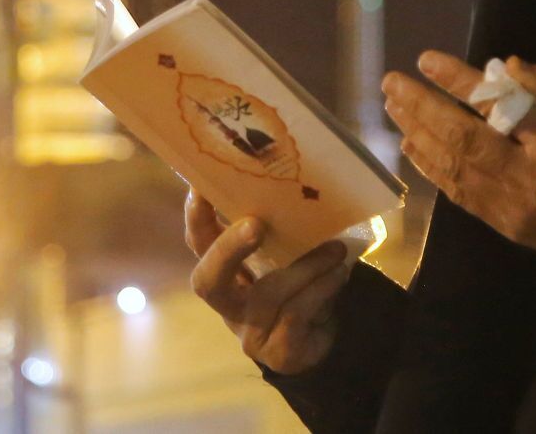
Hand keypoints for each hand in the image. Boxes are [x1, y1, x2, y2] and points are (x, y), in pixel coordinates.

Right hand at [184, 189, 354, 373]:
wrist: (324, 340)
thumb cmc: (299, 284)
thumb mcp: (287, 254)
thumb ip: (280, 229)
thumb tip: (294, 182)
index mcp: (224, 270)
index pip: (199, 242)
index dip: (196, 216)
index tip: (202, 187)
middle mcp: (228, 302)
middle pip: (208, 280)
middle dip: (228, 249)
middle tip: (255, 224)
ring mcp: (249, 331)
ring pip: (267, 294)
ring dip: (305, 267)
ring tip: (335, 249)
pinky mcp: (277, 352)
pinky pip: (296, 313)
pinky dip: (321, 289)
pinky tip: (338, 274)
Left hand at [382, 50, 535, 263]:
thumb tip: (504, 67)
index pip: (499, 106)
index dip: (459, 81)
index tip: (426, 60)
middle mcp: (528, 178)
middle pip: (463, 140)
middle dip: (422, 108)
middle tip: (392, 83)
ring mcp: (512, 208)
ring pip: (454, 169)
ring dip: (419, 136)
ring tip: (394, 108)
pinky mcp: (504, 227)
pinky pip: (459, 195)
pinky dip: (432, 170)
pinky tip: (413, 147)